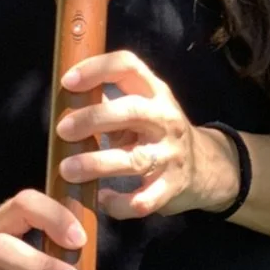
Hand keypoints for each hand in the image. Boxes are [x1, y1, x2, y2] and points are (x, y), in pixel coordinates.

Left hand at [56, 50, 227, 218]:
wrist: (206, 167)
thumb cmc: (158, 132)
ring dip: (97, 164)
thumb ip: (110, 104)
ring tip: (67, 170)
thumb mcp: (142, 109)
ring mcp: (171, 154)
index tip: (67, 81)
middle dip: (93, 119)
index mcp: (154, 92)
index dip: (96, 69)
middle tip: (63, 130)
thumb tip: (65, 102)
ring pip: (134, 159)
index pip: (127, 66)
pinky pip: (143, 200)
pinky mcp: (172, 188)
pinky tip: (101, 198)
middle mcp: (165, 118)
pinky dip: (119, 203)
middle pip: (131, 111)